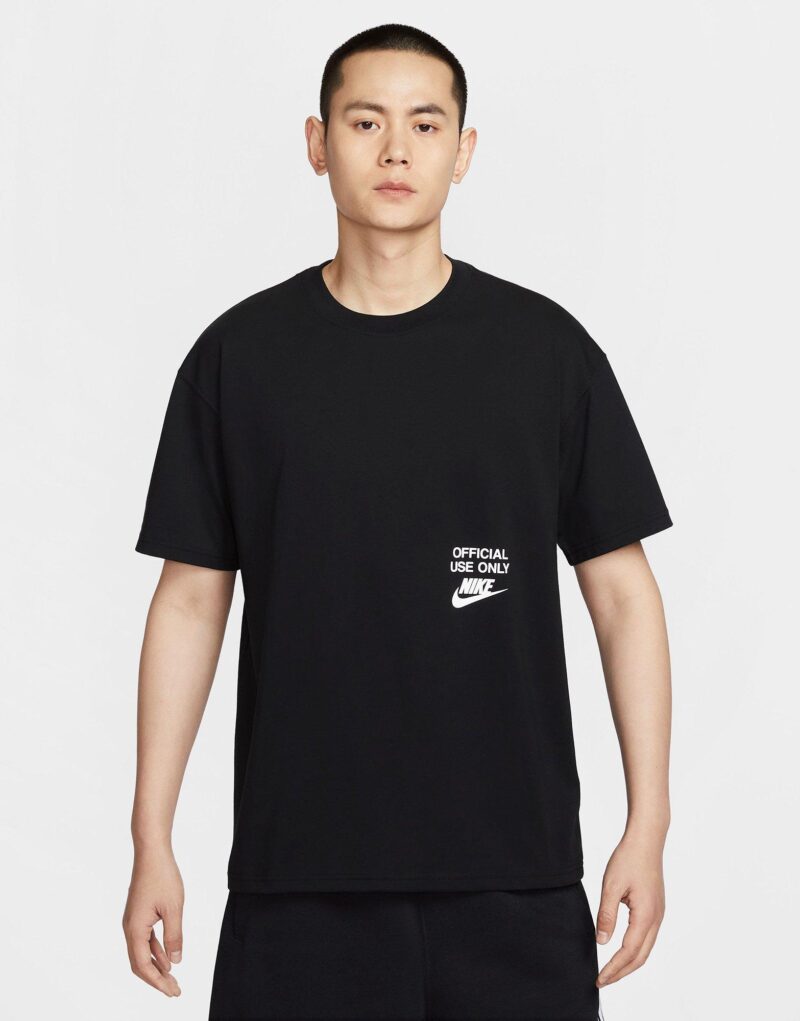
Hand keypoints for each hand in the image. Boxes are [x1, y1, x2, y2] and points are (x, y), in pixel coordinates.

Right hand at [122, 844, 184, 996]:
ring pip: (142, 952)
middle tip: (174, 991)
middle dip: (156, 979)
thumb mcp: (173, 908)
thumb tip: (175, 962)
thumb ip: (174, 936)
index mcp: (134, 929)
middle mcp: (129, 928)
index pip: (142, 965)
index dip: (157, 982)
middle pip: (139, 963)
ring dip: (157, 965)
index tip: (173, 991)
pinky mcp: (139, 913)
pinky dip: (156, 951)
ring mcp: (133, 920)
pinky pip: (145, 939)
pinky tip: (168, 957)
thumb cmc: (163, 876)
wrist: (151, 851)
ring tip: (172, 979)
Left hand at [595, 827, 665, 987]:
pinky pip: (647, 937)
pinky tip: (622, 950)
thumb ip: (607, 915)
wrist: (646, 840)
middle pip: (640, 957)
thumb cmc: (628, 858)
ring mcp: (659, 914)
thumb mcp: (611, 886)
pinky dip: (635, 950)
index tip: (599, 979)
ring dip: (629, 963)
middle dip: (621, 972)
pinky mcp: (656, 908)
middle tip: (602, 980)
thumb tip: (602, 942)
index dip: (613, 968)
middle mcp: (656, 919)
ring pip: (646, 949)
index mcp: (646, 916)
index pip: (628, 952)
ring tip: (610, 970)